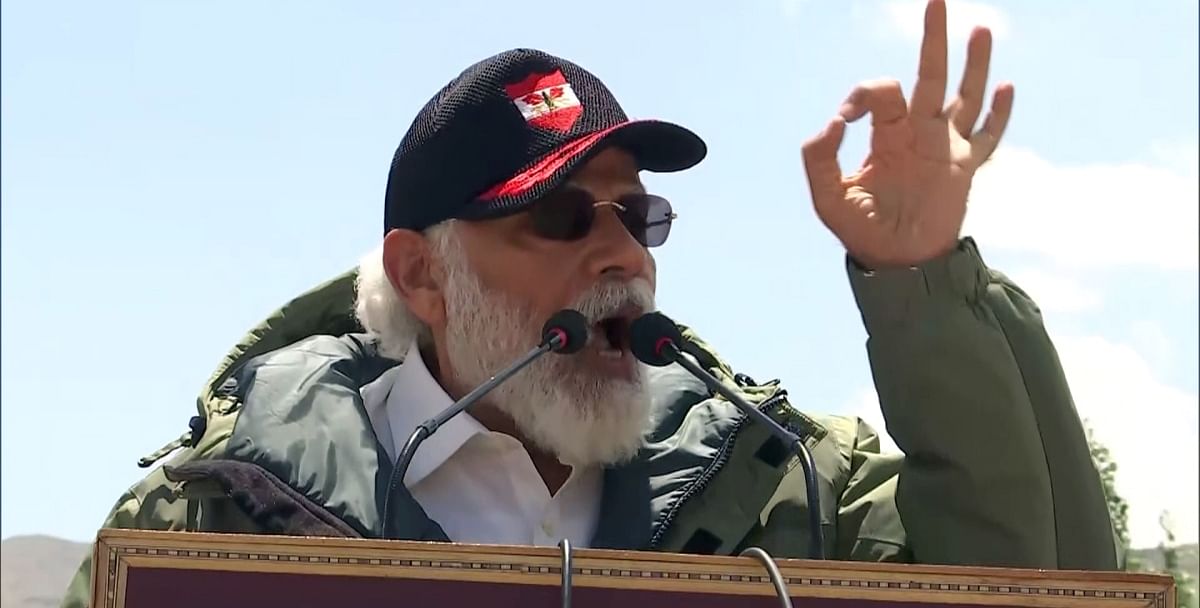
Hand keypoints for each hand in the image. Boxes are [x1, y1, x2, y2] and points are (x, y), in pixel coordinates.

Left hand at [801, 0, 1013, 268]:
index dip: (862, 95)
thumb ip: (818, 158)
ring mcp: (945, 149)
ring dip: (973, 64)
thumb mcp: (827, 197)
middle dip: (931, 39)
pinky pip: (988, 138)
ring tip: (980, 29)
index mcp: (885, 135)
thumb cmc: (861, 230)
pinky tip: (1006, 88)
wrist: (896, 264)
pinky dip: (998, 115)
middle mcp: (917, 133)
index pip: (880, 93)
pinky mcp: (965, 170)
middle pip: (928, 75)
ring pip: (963, 96)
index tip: (846, 118)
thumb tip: (834, 121)